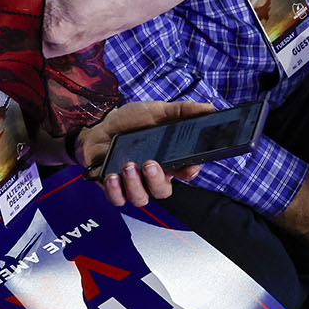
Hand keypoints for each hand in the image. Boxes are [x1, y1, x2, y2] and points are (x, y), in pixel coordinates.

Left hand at [76, 100, 214, 206]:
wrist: (98, 125)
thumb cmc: (129, 121)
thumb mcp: (157, 111)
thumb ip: (183, 110)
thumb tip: (209, 108)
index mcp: (169, 158)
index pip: (187, 172)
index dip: (189, 172)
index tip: (187, 167)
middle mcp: (153, 174)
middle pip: (163, 191)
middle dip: (157, 180)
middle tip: (150, 164)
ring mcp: (134, 183)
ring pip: (141, 199)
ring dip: (135, 185)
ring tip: (128, 166)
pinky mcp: (114, 188)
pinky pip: (118, 200)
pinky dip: (115, 191)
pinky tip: (113, 176)